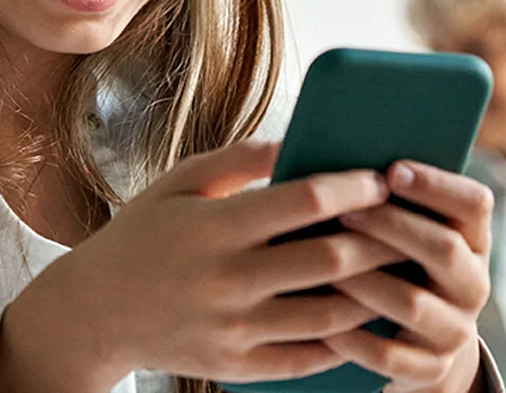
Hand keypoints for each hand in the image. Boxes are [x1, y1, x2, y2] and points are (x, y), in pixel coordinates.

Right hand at [0, 140, 406, 389]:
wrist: (94, 311)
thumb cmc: (144, 235)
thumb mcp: (179, 182)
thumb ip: (241, 158)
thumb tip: (302, 138)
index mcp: (214, 228)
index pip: (302, 202)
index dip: (351, 189)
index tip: (381, 178)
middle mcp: (226, 281)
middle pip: (328, 261)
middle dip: (380, 240)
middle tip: (410, 225)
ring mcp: (233, 330)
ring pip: (329, 315)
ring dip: (373, 291)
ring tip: (400, 271)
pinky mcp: (236, 366)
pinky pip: (307, 358)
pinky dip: (345, 340)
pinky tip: (366, 316)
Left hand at [325, 161, 493, 392]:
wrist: (415, 345)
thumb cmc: (396, 268)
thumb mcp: (407, 235)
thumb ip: (391, 201)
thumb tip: (344, 161)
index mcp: (472, 241)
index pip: (475, 203)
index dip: (436, 184)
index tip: (391, 169)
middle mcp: (473, 284)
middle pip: (443, 248)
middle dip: (391, 226)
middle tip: (345, 212)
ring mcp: (454, 330)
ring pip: (411, 302)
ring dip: (364, 279)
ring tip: (322, 262)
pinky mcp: (429, 369)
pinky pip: (387, 354)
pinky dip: (351, 338)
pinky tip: (320, 320)